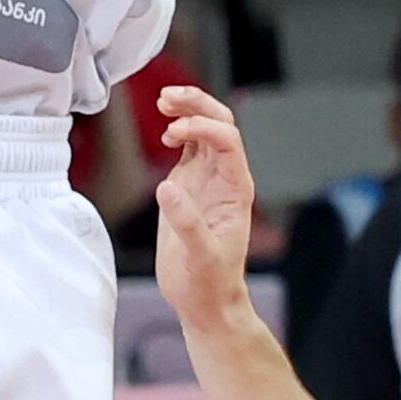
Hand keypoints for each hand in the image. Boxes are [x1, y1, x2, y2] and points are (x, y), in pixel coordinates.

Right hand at [151, 83, 259, 330]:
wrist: (205, 301)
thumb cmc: (209, 284)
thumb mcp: (201, 257)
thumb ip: (186, 222)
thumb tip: (166, 188)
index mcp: (236, 190)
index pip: (227, 142)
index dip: (204, 128)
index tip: (174, 132)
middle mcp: (225, 178)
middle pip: (220, 125)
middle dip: (197, 105)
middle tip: (168, 98)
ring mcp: (207, 179)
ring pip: (204, 130)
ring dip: (188, 110)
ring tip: (164, 101)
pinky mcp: (189, 185)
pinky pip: (190, 147)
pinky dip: (179, 129)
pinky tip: (165, 129)